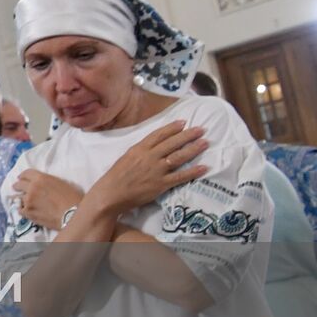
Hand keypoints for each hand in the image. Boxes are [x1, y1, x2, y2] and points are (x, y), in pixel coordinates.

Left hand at [13, 169, 83, 230]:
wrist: (72, 215)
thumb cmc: (72, 198)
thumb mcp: (60, 183)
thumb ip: (47, 182)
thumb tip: (42, 184)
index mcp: (41, 178)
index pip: (26, 173)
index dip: (23, 175)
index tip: (20, 178)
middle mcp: (32, 187)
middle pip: (19, 184)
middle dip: (18, 186)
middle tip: (17, 188)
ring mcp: (28, 200)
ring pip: (19, 197)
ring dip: (21, 198)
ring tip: (24, 201)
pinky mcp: (28, 212)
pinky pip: (20, 209)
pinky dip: (22, 209)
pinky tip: (25, 211)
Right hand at [87, 121, 207, 216]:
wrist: (111, 193)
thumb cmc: (116, 176)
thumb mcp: (126, 157)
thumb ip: (141, 151)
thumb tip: (154, 146)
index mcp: (139, 149)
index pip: (159, 135)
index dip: (172, 128)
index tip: (183, 122)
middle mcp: (149, 157)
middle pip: (172, 143)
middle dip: (188, 135)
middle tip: (201, 129)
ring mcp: (156, 170)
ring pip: (178, 157)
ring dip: (193, 149)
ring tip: (205, 143)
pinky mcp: (161, 184)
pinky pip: (180, 176)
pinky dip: (193, 172)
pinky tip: (204, 167)